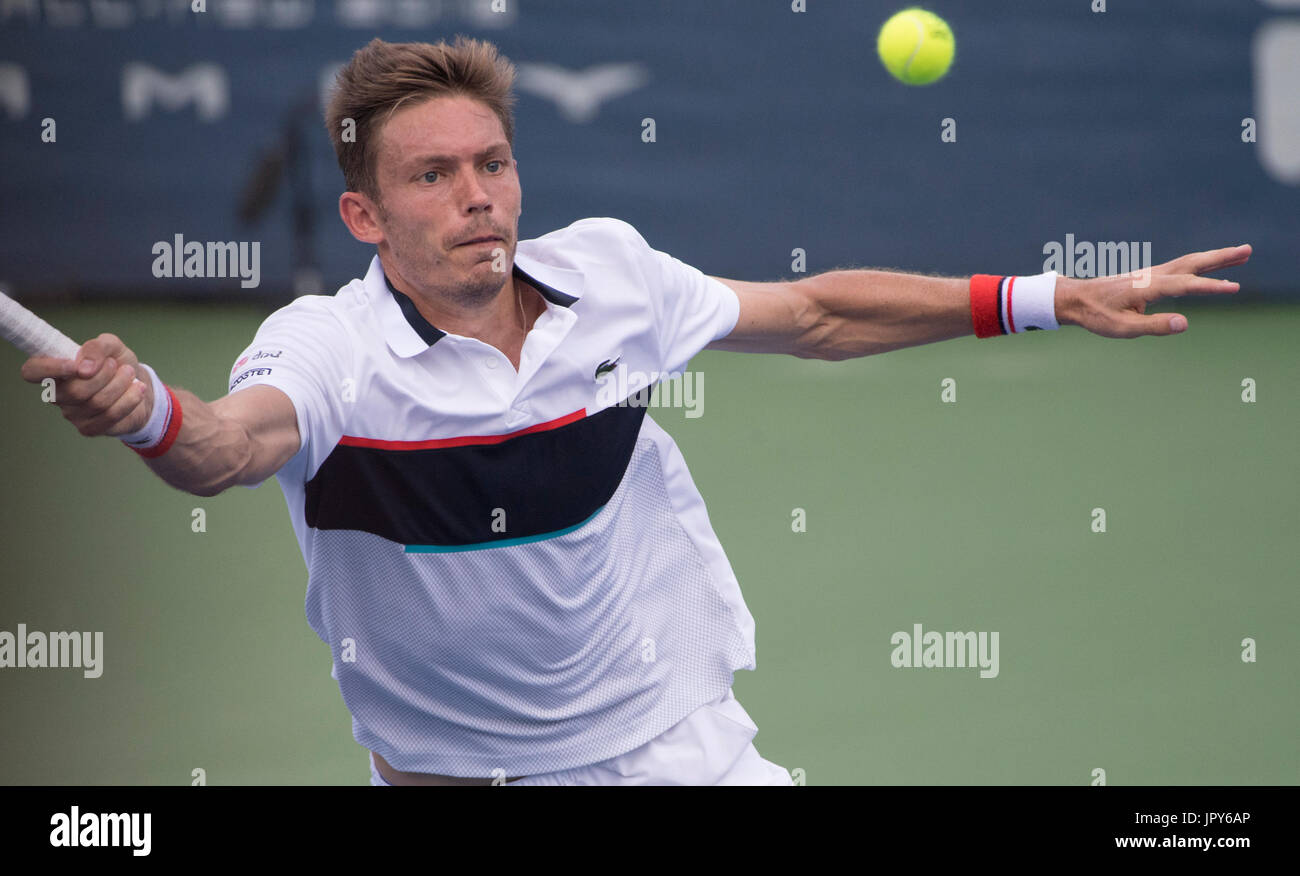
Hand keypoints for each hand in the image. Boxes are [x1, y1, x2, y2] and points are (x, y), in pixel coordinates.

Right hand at [20, 332, 152, 436]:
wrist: (138, 386)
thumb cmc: (117, 364)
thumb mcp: (111, 347)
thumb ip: (97, 347)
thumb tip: (86, 366)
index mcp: (54, 371)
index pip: (32, 371)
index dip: (49, 368)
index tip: (75, 365)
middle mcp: (58, 394)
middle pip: (75, 390)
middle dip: (104, 375)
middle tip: (117, 365)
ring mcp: (72, 414)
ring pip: (97, 403)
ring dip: (120, 384)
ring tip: (129, 374)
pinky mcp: (89, 429)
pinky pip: (110, 416)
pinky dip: (129, 400)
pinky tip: (137, 390)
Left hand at [1056, 244, 1251, 337]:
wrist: (1075, 299)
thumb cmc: (1097, 316)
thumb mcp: (1122, 328)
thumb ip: (1154, 326)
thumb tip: (1184, 323)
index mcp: (1147, 287)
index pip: (1185, 286)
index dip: (1209, 287)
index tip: (1234, 287)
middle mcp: (1152, 276)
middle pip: (1193, 263)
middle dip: (1221, 258)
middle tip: (1249, 250)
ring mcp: (1152, 274)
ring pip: (1189, 262)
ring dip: (1215, 258)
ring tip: (1242, 255)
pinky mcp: (1149, 277)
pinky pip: (1181, 268)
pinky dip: (1200, 265)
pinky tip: (1208, 271)